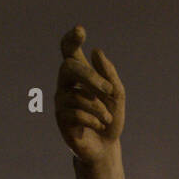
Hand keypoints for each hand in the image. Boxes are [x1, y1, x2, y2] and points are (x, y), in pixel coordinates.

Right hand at [55, 25, 124, 163]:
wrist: (105, 147)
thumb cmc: (110, 119)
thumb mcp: (116, 95)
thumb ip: (109, 74)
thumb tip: (96, 51)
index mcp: (78, 74)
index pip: (68, 51)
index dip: (71, 39)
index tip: (81, 31)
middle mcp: (66, 84)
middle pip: (69, 67)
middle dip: (90, 77)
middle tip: (110, 90)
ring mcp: (61, 101)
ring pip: (77, 95)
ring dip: (99, 108)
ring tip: (107, 119)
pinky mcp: (61, 120)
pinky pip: (76, 113)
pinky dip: (93, 120)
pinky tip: (99, 126)